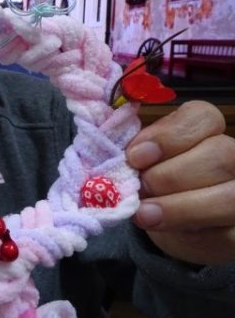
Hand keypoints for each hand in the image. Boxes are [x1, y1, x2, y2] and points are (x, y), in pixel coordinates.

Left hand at [127, 100, 234, 264]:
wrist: (164, 222)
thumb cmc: (153, 180)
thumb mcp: (142, 161)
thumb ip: (139, 150)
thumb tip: (126, 151)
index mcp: (207, 131)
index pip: (202, 117)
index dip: (168, 136)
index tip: (135, 156)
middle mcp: (234, 157)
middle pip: (218, 154)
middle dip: (170, 176)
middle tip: (140, 188)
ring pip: (228, 196)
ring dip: (179, 207)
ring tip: (144, 213)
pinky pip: (225, 232)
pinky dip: (189, 230)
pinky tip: (163, 228)